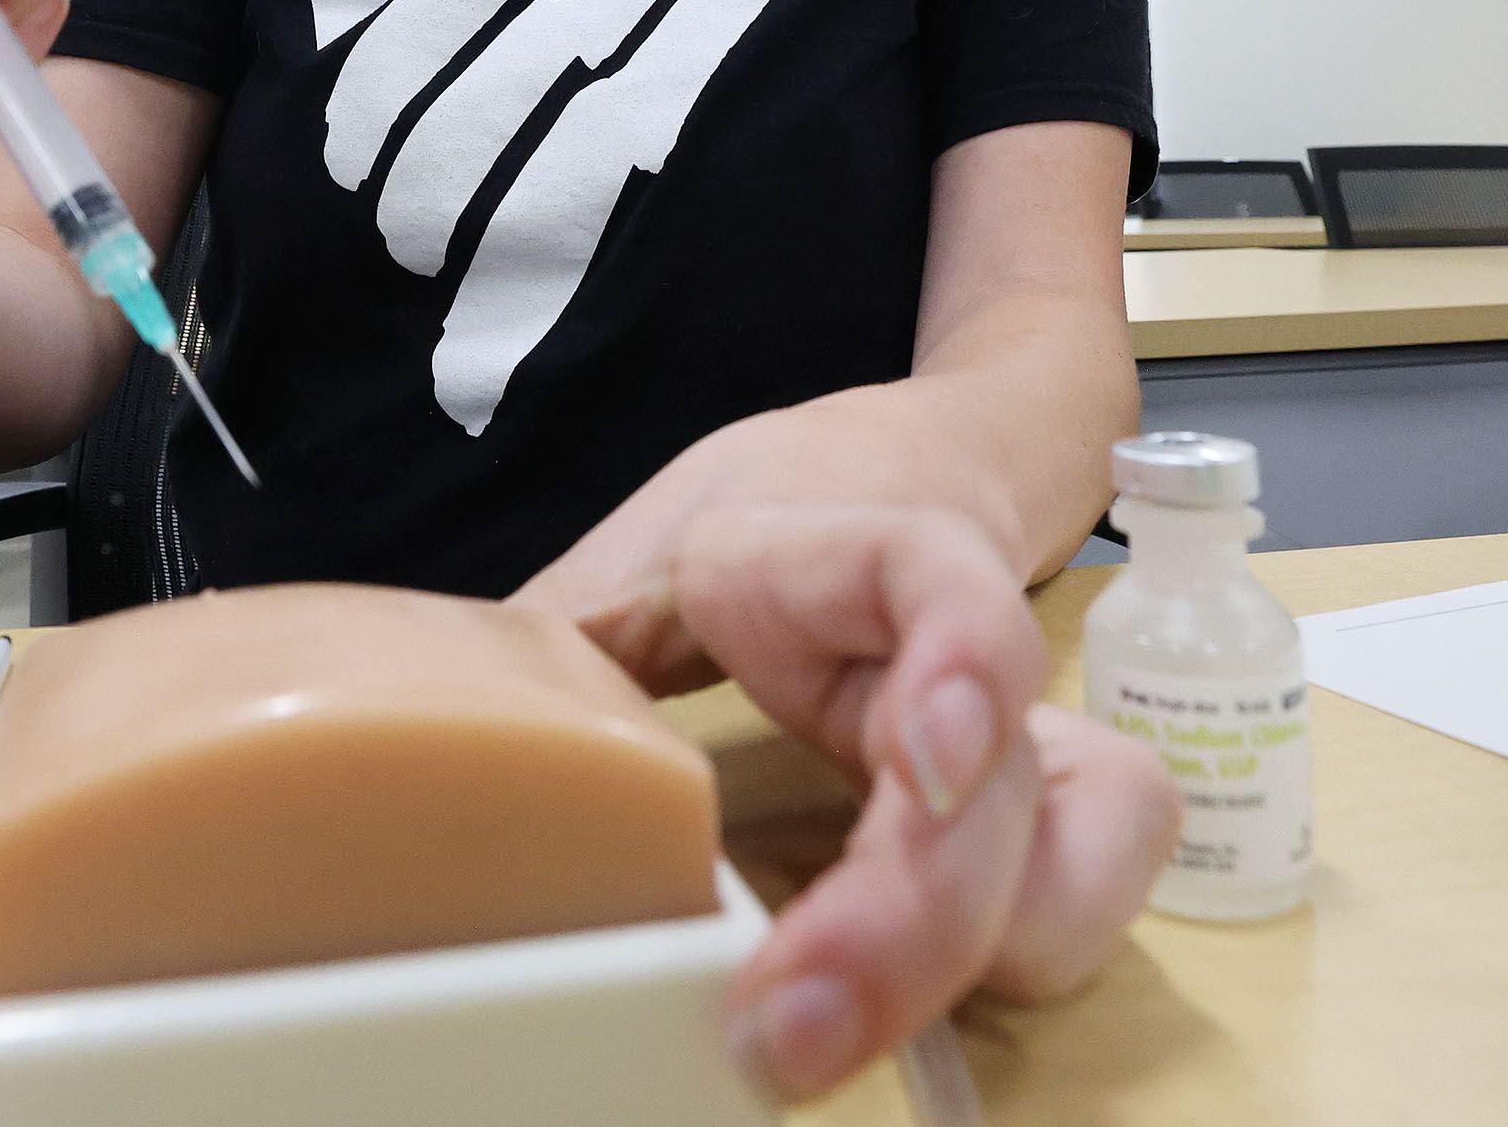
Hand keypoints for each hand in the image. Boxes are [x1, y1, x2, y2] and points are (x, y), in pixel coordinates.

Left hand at [573, 503, 1178, 1104]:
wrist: (900, 462)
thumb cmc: (772, 504)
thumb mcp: (644, 547)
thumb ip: (558, 634)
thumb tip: (429, 734)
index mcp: (837, 560)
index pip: (933, 572)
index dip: (959, 664)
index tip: (928, 767)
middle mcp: (949, 654)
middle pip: (1001, 778)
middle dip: (914, 920)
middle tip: (782, 1030)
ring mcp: (1011, 737)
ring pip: (1077, 845)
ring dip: (968, 964)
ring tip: (812, 1045)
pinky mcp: (1028, 816)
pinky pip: (1076, 896)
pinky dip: (1010, 965)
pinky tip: (888, 1016)